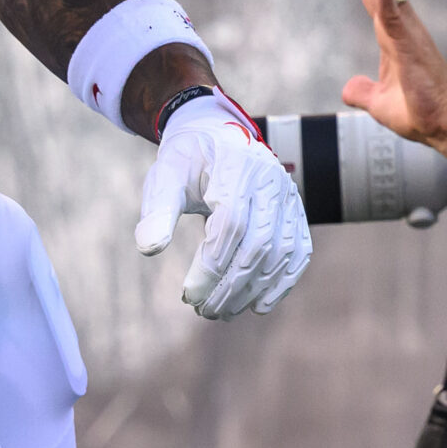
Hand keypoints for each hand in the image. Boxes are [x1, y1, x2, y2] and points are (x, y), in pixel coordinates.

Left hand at [135, 92, 311, 318]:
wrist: (218, 136)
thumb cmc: (187, 161)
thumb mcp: (164, 176)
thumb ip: (156, 210)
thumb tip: (148, 249)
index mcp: (236, 167)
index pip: (230, 224)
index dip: (212, 265)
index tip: (189, 294)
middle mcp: (270, 181)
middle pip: (259, 244)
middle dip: (231, 285)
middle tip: (204, 311)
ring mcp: (289, 197)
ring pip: (281, 253)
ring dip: (253, 290)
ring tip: (222, 311)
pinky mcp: (297, 212)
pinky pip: (298, 253)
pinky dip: (282, 283)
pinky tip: (258, 305)